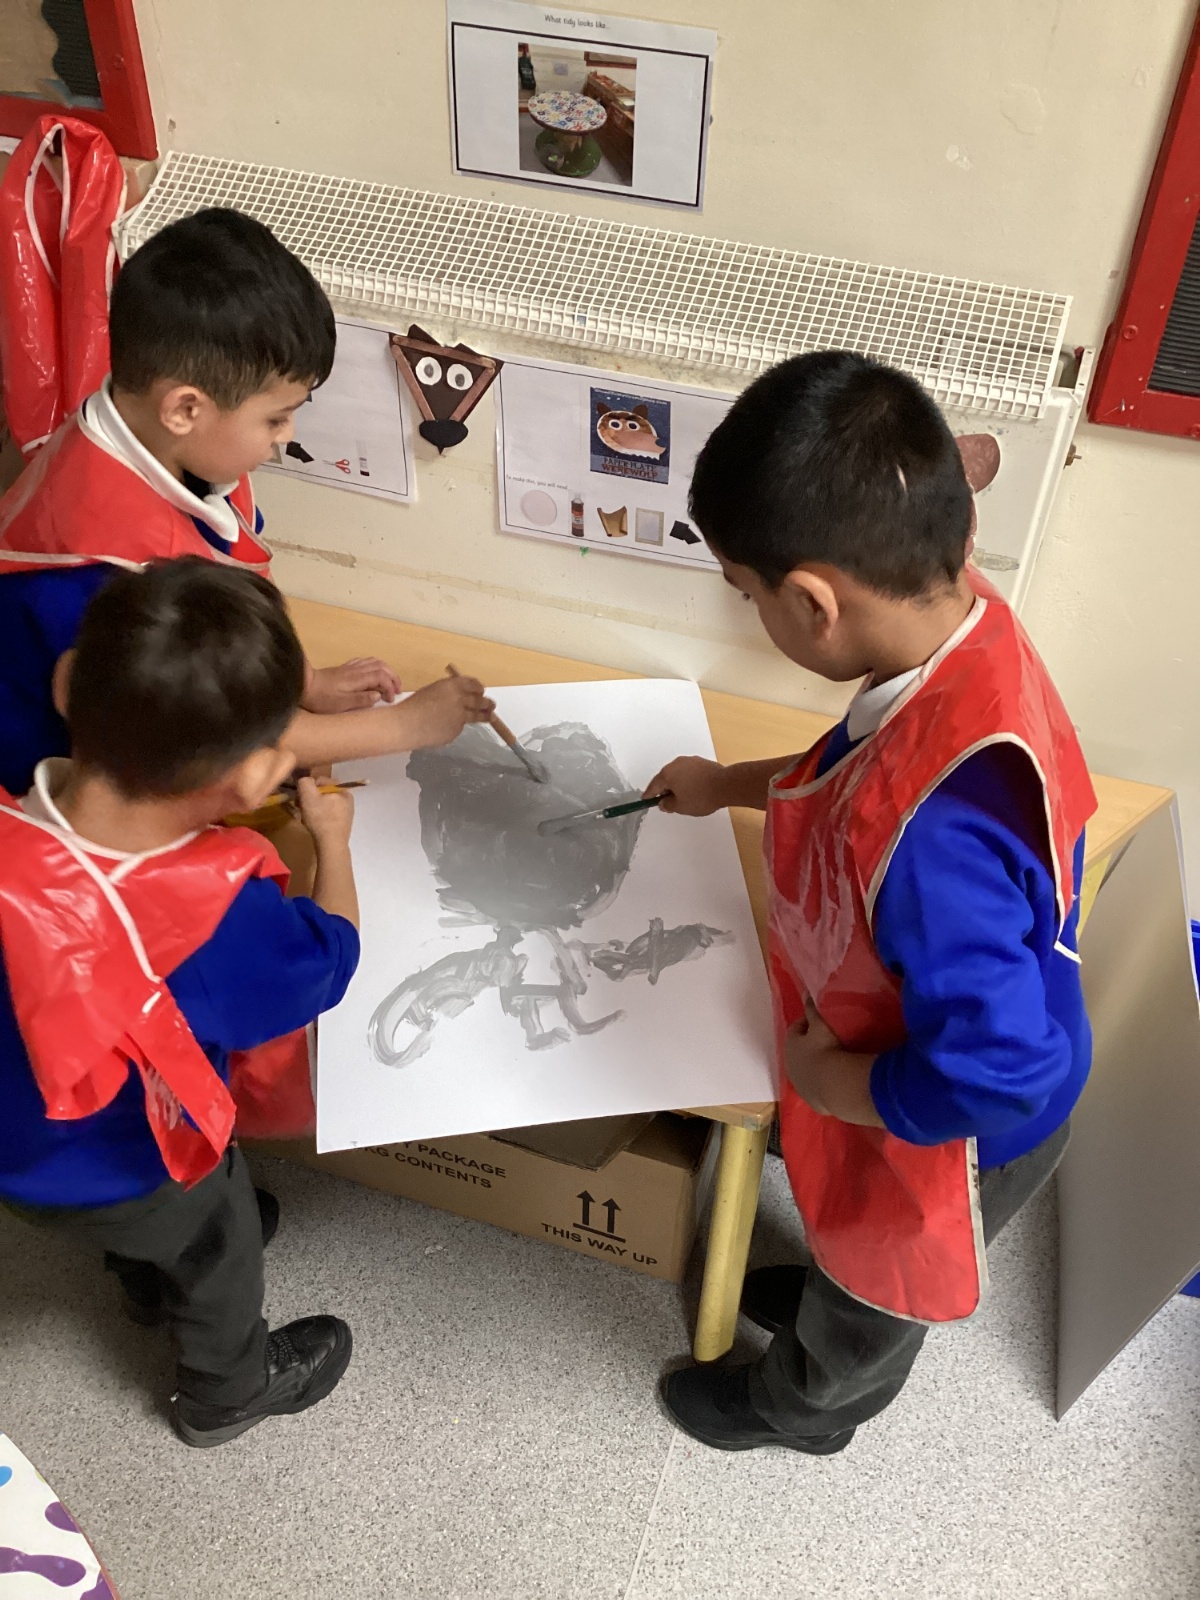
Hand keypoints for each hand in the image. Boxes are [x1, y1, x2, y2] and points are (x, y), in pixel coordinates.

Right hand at [295, 775, 354, 848]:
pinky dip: (319, 817)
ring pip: (324, 804)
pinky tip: (314, 824)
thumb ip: (304, 782)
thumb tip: (304, 779)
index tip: (300, 799)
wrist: (331, 845)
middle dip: (310, 799)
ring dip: (313, 808)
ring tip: (306, 817)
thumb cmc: (320, 818)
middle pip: (322, 793)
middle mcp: (347, 798)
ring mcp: (347, 811)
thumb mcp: (308, 796)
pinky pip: (327, 814)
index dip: (307, 788)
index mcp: (342, 789)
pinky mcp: (343, 822)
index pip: (319, 780)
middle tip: (301, 808)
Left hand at [303, 658, 401, 713]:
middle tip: (397, 691)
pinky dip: (375, 666)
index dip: (390, 688)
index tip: (390, 700)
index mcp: (357, 679)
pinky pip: (365, 661)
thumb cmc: (321, 699)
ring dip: (386, 671)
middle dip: (393, 678)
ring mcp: (350, 667)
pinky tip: (374, 675)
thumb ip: (361, 700)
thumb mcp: (341, 704)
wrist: (303, 685)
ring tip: (389, 683)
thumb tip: (378, 696)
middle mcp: (356, 670)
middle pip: (382, 667)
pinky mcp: (345, 667)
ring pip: (375, 662)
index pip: (382, 678)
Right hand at [396, 674, 495, 748]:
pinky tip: (446, 727)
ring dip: (485, 716)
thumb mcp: (433, 690)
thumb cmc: (414, 705)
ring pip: (476, 716)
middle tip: (492, 705)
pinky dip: (456, 727)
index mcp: (453, 685)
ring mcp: (461, 717)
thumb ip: (448, 692)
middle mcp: (461, 699)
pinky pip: (459, 727)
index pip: (473, 684)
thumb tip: (460, 697)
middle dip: (487, 703)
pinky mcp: (457, 731)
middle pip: (479, 701)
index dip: (478, 688)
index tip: (481, 691)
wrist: (407, 725)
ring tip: (491, 717)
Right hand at [643, 756, 727, 815]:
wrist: (726, 785)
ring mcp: (690, 761)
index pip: (654, 786)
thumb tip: (663, 802)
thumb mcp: (680, 806)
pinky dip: (687, 780)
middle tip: (667, 802)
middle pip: (665, 778)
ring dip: (677, 784)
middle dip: (665, 790)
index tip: (645, 800)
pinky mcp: (701, 762)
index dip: (649, 795)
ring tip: (683, 797)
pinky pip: (689, 772)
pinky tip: (693, 790)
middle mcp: (676, 764)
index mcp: (667, 774)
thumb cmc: (701, 796)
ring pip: (678, 774)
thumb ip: (668, 804)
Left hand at [783, 1001, 883, 1126]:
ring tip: (832, 1061)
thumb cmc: (826, 1049)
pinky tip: (832, 1079)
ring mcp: (798, 1083)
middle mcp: (789, 1063)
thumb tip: (806, 992)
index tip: (821, 1022)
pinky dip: (820, 1081)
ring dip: (814, 1065)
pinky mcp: (809, 1098)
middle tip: (827, 1041)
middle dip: (809, 1045)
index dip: (808, 1024)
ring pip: (805, 1069)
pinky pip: (814, 1085)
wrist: (834, 1085)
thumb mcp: (820, 1026)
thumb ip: (812, 1008)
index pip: (796, 1028)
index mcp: (790, 1044)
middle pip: (798, 1050)